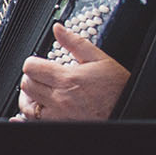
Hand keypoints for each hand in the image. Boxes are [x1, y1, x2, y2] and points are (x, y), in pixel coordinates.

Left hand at [15, 23, 129, 121]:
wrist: (128, 106)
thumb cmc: (117, 87)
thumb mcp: (99, 58)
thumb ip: (75, 43)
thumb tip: (58, 29)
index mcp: (67, 79)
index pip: (30, 68)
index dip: (33, 62)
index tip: (39, 63)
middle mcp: (59, 99)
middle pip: (26, 85)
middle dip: (31, 78)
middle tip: (41, 76)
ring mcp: (59, 115)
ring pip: (26, 107)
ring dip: (28, 97)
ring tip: (38, 92)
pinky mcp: (61, 125)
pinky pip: (34, 123)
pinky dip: (28, 117)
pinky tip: (32, 111)